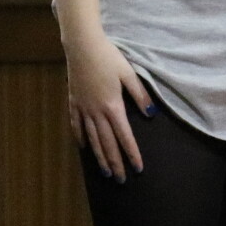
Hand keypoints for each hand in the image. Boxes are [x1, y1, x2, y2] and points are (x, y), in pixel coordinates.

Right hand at [65, 33, 153, 181]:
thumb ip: (140, 95)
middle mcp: (97, 112)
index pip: (125, 136)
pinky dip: (81, 139)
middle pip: (107, 143)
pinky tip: (85, 148)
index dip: (132, 153)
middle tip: (121, 180)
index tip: (138, 168)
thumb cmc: (108, 57)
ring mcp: (83, 109)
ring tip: (105, 172)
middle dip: (115, 163)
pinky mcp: (74, 103)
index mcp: (113, 106)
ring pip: (92, 139)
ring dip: (99, 157)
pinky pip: (77, 126)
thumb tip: (151, 113)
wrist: (82, 46)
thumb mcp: (129, 74)